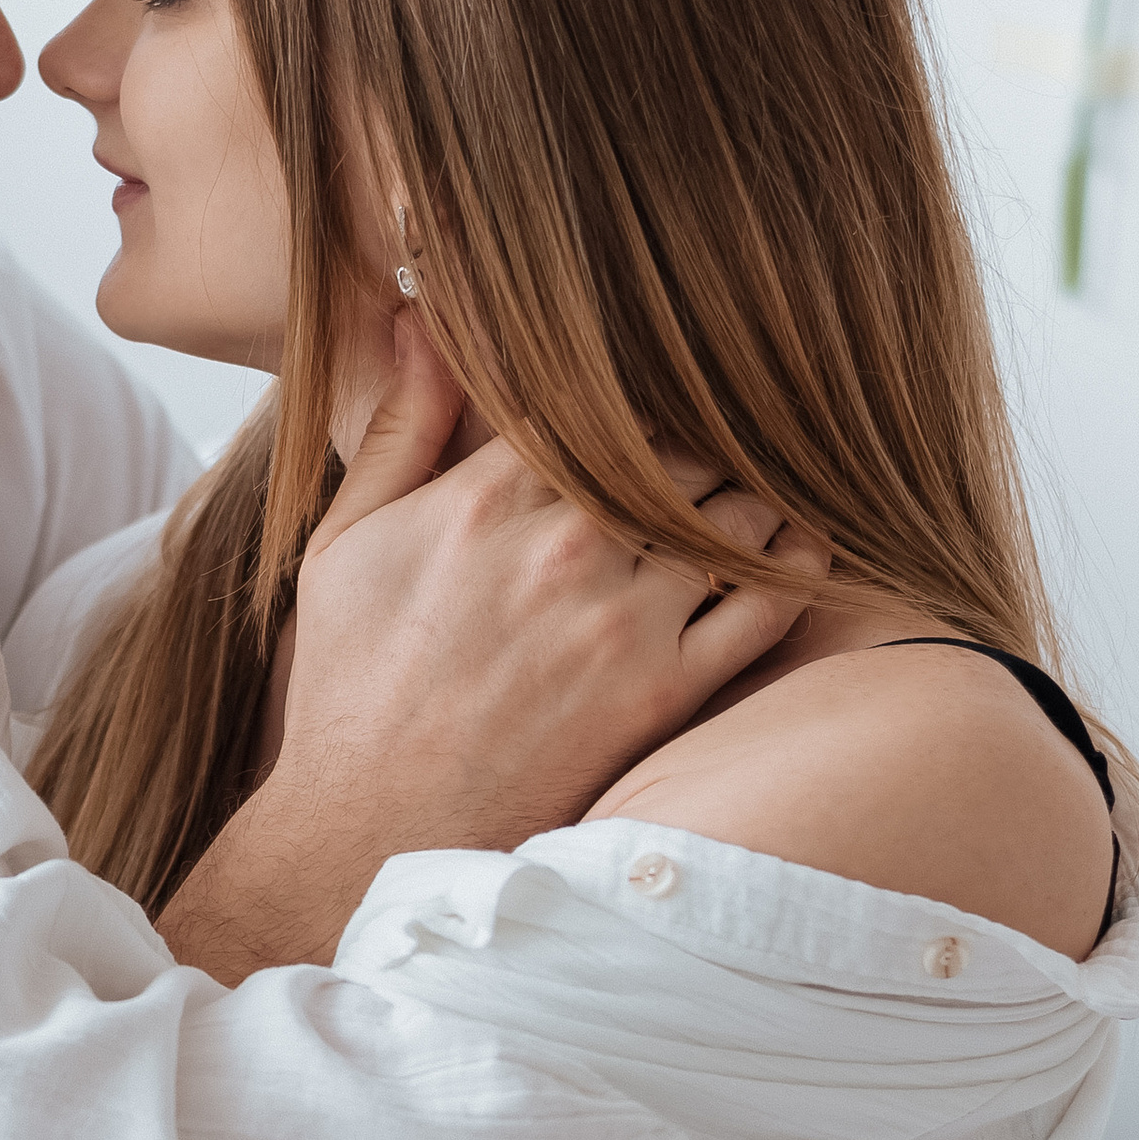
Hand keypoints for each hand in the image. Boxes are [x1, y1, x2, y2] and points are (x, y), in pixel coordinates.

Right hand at [159, 317, 828, 977]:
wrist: (372, 826)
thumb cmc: (351, 686)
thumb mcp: (346, 540)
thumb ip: (401, 424)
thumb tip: (420, 313)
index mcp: (487, 493)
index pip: (596, 400)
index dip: (625, 403)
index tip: (639, 413)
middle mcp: (565, 541)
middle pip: (676, 447)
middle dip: (690, 452)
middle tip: (703, 459)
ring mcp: (622, 614)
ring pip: (731, 511)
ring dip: (741, 503)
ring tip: (736, 509)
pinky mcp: (665, 686)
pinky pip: (767, 600)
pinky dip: (792, 565)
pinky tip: (789, 553)